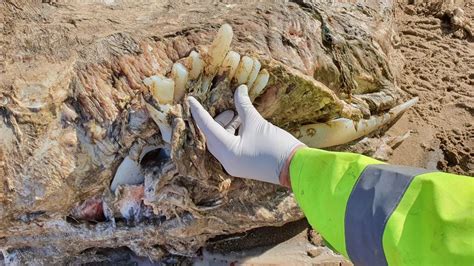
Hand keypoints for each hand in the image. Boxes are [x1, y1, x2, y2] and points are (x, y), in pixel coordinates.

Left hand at [188, 85, 304, 186]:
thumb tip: (239, 89)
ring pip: (222, 142)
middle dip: (219, 121)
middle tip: (231, 110)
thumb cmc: (275, 146)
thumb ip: (244, 106)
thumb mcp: (257, 123)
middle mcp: (227, 161)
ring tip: (239, 116)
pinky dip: (234, 135)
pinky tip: (244, 125)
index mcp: (227, 151)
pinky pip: (230, 148)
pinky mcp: (243, 165)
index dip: (198, 112)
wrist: (296, 168)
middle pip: (213, 137)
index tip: (190, 100)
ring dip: (228, 127)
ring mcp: (235, 165)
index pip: (207, 128)